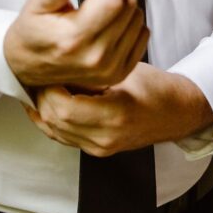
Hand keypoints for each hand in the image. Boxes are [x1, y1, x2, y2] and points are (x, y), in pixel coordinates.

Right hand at [3, 0, 148, 89]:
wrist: (27, 68)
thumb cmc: (32, 34)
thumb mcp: (33, 6)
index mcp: (75, 39)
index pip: (113, 0)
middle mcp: (96, 57)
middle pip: (128, 7)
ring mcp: (110, 68)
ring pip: (138, 20)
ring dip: (123, 5)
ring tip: (99, 7)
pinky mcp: (119, 73)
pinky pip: (142, 36)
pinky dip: (131, 22)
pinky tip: (110, 22)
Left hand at [25, 62, 212, 156]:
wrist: (176, 113)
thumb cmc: (155, 87)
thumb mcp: (125, 70)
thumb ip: (93, 71)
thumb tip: (60, 62)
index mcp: (115, 115)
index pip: (64, 108)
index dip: (48, 89)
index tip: (47, 69)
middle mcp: (105, 138)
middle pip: (55, 122)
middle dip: (40, 98)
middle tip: (37, 75)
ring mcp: (101, 148)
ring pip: (55, 132)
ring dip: (42, 110)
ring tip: (36, 86)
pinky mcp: (98, 150)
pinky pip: (64, 138)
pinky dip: (50, 121)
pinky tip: (43, 105)